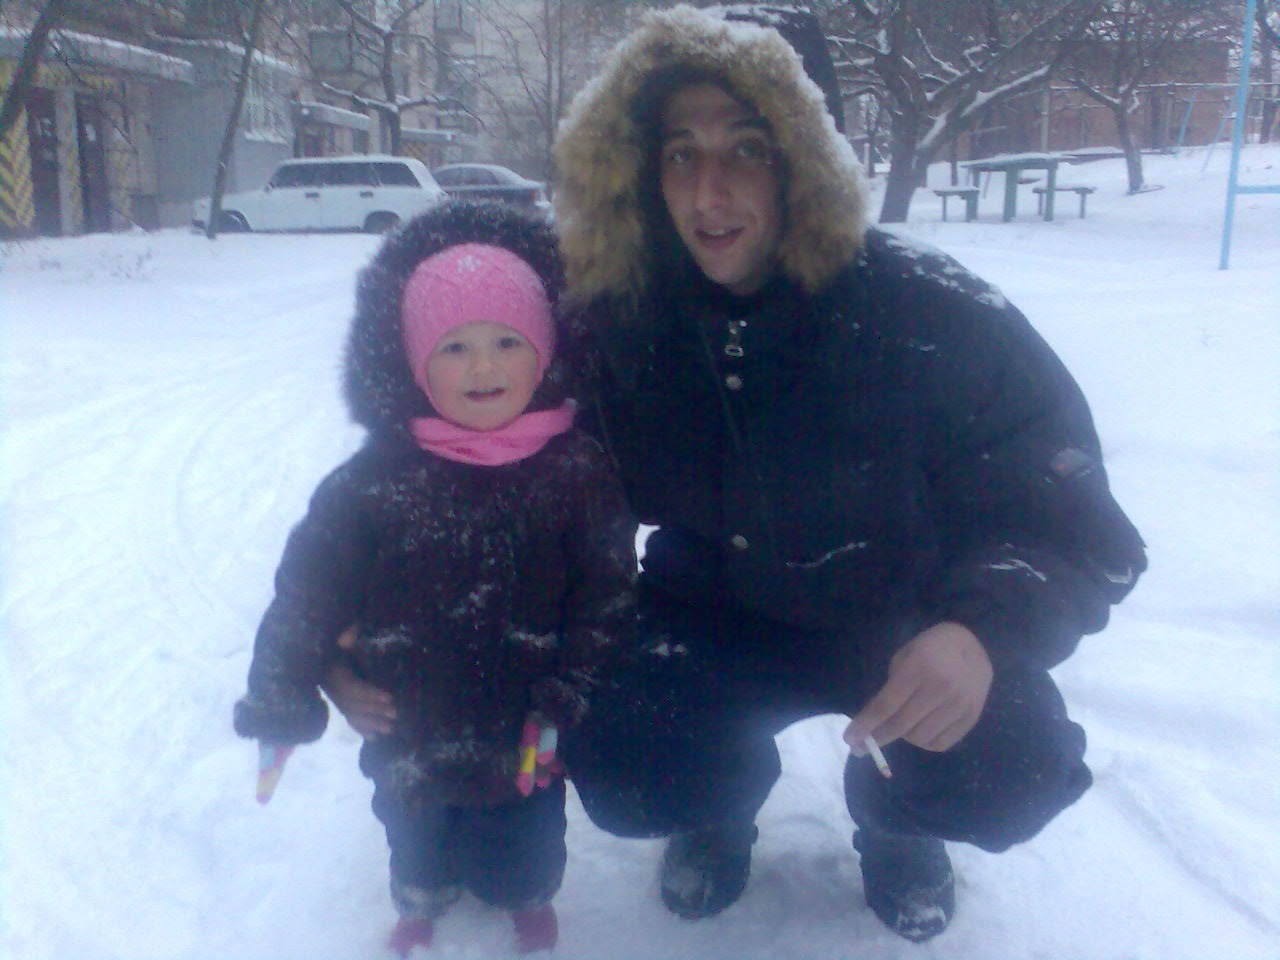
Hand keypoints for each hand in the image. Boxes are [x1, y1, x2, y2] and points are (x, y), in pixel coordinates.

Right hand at [320, 625, 395, 737]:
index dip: (369, 693)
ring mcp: (333, 696)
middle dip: (374, 710)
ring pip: (351, 714)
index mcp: (330, 670)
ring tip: (389, 729)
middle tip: (395, 714)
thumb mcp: (338, 634)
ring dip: (370, 723)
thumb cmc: (332, 639)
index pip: (350, 687)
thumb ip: (347, 633)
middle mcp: (329, 687)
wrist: (310, 647)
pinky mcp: (337, 701)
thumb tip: (355, 629)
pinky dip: (360, 728)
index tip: (389, 696)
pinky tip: (373, 737)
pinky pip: (347, 718)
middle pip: (353, 704)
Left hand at [844, 621, 992, 754]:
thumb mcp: (905, 656)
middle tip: (862, 747)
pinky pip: (940, 744)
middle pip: (901, 725)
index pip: (886, 706)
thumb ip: (891, 687)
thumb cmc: (931, 648)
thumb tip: (874, 722)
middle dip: (877, 738)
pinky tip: (918, 731)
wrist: (975, 645)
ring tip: (898, 727)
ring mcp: (959, 704)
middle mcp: (941, 688)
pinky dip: (924, 743)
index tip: (850, 739)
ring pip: (920, 738)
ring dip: (902, 737)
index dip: (865, 725)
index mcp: (919, 668)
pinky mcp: (972, 717)